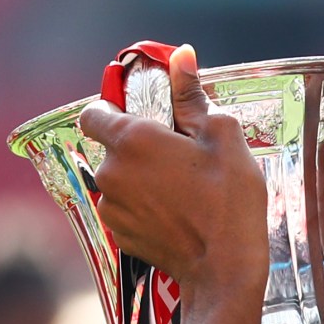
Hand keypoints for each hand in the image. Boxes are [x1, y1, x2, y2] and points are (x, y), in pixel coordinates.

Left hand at [79, 45, 268, 303]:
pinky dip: (144, 206)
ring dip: (142, 177)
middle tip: (181, 157)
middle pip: (111, 147)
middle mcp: (111, 171)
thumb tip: (181, 54)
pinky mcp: (118, 234)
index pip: (93, 113)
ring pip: (119, 179)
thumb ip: (192, 94)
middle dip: (140, 147)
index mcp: (132, 139)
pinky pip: (125, 208)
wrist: (224, 268)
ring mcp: (111, 206)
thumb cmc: (230, 199)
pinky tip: (177, 214)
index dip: (114, 110)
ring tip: (183, 190)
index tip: (145, 118)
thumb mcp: (222, 136)